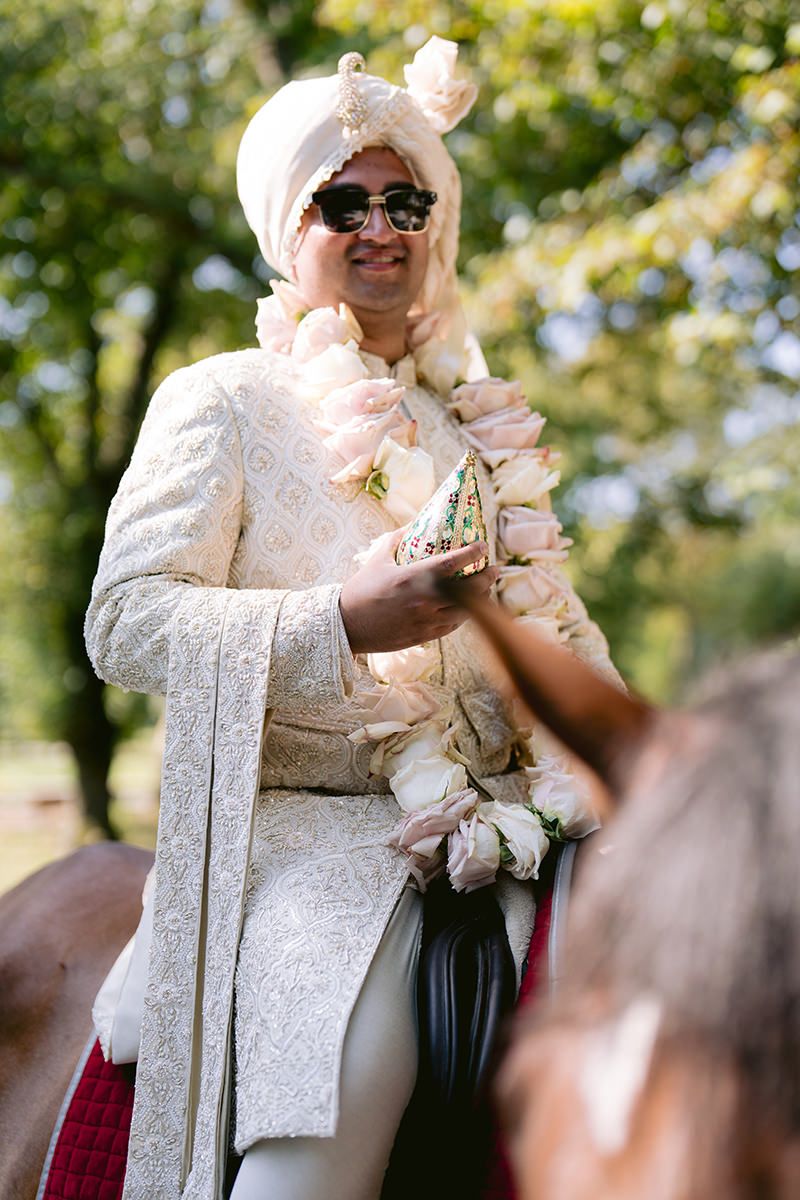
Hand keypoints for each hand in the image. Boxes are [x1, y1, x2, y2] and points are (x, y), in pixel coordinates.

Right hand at [340, 530, 499, 654]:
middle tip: (493, 570)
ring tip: (484, 589)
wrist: (347, 625)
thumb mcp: (378, 559)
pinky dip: (463, 615)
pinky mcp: (423, 637)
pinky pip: (452, 626)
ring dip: (479, 600)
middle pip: (468, 591)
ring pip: (465, 612)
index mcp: (412, 578)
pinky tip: (467, 608)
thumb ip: (397, 540)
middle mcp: (424, 601)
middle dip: (486, 579)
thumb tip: (413, 525)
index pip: (452, 563)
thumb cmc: (361, 589)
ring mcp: (425, 621)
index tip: (482, 546)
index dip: (472, 553)